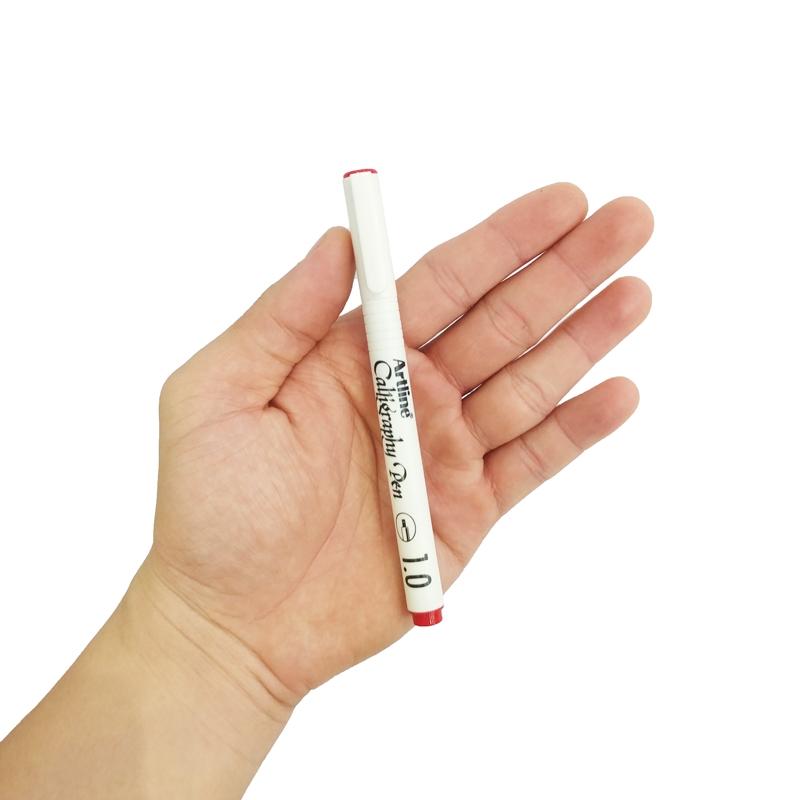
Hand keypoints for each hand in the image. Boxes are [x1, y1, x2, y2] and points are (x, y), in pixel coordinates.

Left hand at [147, 182, 652, 700]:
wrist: (237, 624)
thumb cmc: (212, 511)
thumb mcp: (220, 396)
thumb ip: (281, 317)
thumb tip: (336, 242)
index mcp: (356, 358)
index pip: (444, 282)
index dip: (504, 240)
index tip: (562, 201)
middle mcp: (410, 395)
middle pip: (502, 320)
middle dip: (566, 270)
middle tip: (630, 220)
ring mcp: (444, 453)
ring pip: (530, 382)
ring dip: (585, 337)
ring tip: (635, 293)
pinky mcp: (468, 511)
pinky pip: (535, 462)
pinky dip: (578, 428)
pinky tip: (619, 391)